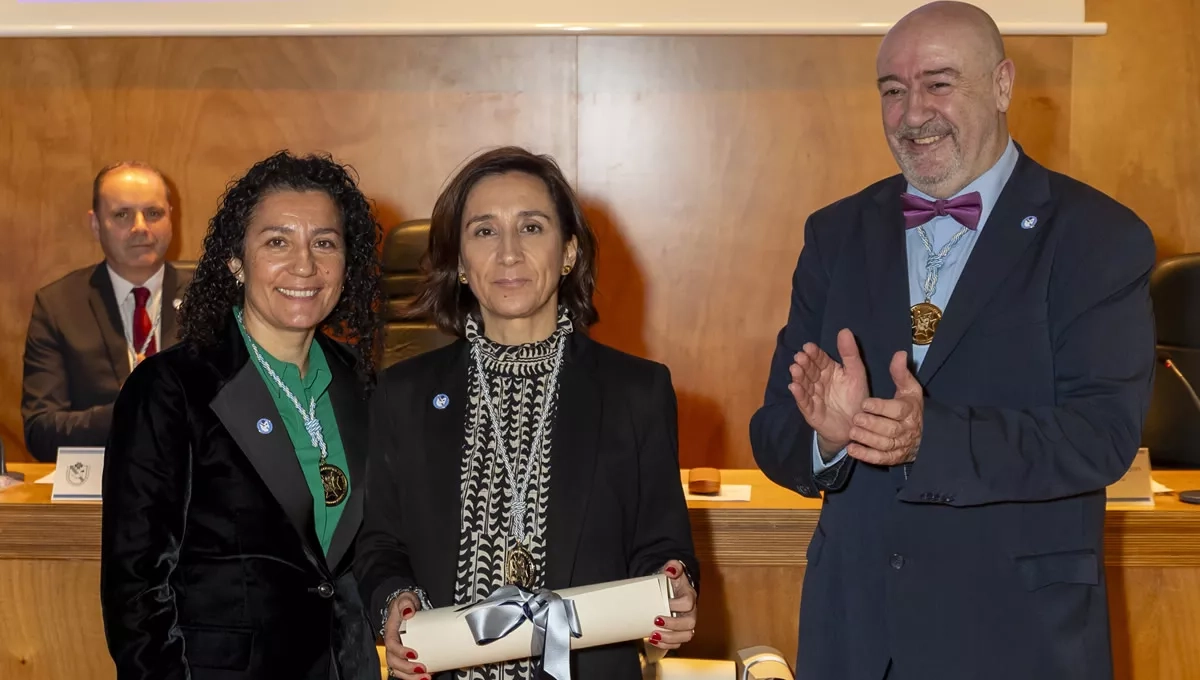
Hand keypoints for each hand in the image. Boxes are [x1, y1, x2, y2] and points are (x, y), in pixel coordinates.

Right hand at [383, 592, 427, 679]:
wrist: (406, 607)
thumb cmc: (405, 605)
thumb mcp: (405, 599)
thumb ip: (406, 603)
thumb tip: (408, 611)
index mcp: (391, 632)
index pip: (391, 645)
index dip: (400, 652)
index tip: (414, 653)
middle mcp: (393, 645)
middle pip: (394, 662)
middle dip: (407, 669)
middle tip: (422, 669)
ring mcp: (398, 652)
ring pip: (399, 670)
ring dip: (411, 677)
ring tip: (425, 677)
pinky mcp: (406, 657)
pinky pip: (407, 671)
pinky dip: (415, 677)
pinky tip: (427, 676)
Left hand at [650, 560, 696, 649]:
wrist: (671, 590)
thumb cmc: (672, 582)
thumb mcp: (672, 571)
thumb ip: (673, 566)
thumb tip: (670, 568)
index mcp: (689, 596)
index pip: (688, 602)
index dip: (677, 605)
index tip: (665, 603)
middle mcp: (691, 612)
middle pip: (689, 623)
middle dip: (673, 625)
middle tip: (656, 621)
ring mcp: (686, 624)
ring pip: (685, 636)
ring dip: (669, 638)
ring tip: (653, 635)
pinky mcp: (679, 633)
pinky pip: (677, 644)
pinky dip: (666, 645)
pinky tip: (653, 641)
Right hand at [788, 328, 869, 455]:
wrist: (857, 426)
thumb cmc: (857, 398)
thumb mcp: (857, 373)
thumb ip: (850, 353)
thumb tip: (844, 330)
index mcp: (829, 370)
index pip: (820, 359)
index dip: (814, 354)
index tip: (809, 347)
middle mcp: (819, 381)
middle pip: (810, 370)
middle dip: (804, 364)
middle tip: (800, 357)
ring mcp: (813, 396)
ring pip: (804, 384)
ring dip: (798, 377)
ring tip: (795, 369)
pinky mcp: (811, 411)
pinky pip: (804, 402)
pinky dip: (798, 395)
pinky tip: (793, 387)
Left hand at [847, 351, 922, 465]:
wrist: (924, 436)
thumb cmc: (910, 408)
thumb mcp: (909, 389)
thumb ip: (901, 373)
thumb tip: (899, 353)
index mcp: (909, 411)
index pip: (896, 410)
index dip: (881, 407)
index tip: (865, 403)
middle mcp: (906, 430)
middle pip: (889, 429)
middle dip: (872, 424)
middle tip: (855, 418)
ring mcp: (900, 446)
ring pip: (884, 444)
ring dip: (867, 439)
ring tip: (852, 432)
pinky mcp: (894, 458)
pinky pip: (880, 459)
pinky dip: (866, 456)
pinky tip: (852, 450)